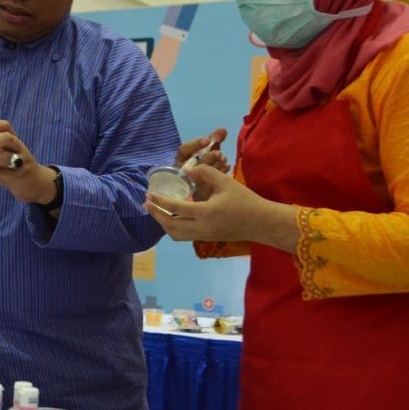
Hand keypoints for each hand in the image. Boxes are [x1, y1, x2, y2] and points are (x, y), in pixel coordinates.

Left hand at [0, 120, 57, 205]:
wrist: (35, 185)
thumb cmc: (15, 167)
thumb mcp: (5, 154)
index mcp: (13, 140)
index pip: (4, 126)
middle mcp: (18, 148)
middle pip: (7, 138)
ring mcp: (21, 162)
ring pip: (6, 157)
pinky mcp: (19, 177)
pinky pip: (3, 174)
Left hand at [144, 165, 298, 251]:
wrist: (262, 223)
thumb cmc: (245, 201)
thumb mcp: (225, 182)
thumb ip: (205, 173)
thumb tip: (186, 170)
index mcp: (205, 213)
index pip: (175, 208)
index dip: (159, 201)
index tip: (149, 194)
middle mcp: (201, 228)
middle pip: (170, 226)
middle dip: (156, 214)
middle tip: (147, 203)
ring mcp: (203, 236)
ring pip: (175, 234)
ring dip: (163, 224)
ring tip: (156, 211)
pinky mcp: (207, 239)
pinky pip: (184, 236)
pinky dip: (174, 229)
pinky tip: (172, 218)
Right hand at [174, 128, 229, 200]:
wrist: (213, 188)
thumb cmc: (208, 165)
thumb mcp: (210, 151)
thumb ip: (215, 140)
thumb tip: (223, 129)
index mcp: (182, 159)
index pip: (183, 150)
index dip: (194, 145)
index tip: (207, 140)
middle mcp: (183, 172)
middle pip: (191, 164)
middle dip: (207, 157)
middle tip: (219, 153)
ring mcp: (191, 185)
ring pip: (200, 176)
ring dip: (214, 166)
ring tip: (224, 160)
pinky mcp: (200, 195)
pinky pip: (209, 185)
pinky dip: (219, 175)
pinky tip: (227, 168)